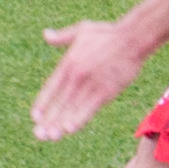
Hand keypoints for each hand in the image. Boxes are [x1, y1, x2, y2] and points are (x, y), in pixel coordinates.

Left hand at [31, 20, 146, 141]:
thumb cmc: (108, 33)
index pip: (51, 87)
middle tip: (38, 135)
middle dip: (49, 120)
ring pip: (73, 108)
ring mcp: (91, 84)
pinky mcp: (106, 90)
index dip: (43, 103)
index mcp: (68, 63)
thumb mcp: (82, 30)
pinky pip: (90, 108)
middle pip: (59, 102)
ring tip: (51, 137)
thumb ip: (62, 37)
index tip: (35, 117)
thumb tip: (45, 35)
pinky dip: (80, 119)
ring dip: (61, 124)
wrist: (133, 38)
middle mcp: (76, 75)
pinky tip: (70, 129)